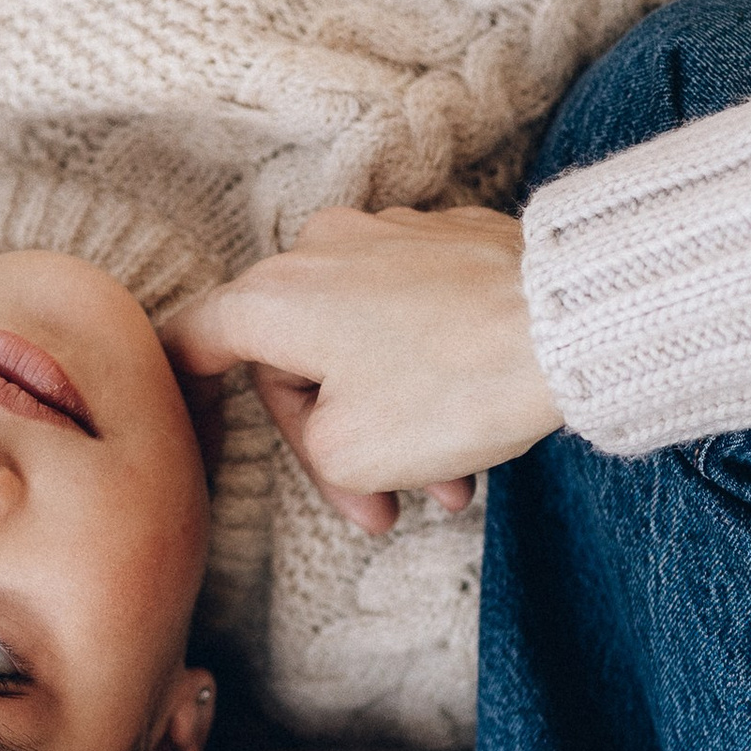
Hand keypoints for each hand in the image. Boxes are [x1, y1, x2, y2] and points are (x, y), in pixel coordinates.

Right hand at [163, 206, 558, 537]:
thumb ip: (311, 449)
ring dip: (395, 424)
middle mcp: (322, 251)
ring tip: (448, 490)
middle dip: (337, 445)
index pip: (195, 340)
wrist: (569, 323)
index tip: (186, 412)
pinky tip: (474, 434)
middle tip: (382, 512)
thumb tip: (338, 436)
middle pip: (294, 358)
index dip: (182, 387)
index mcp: (273, 297)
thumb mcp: (350, 453)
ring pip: (364, 344)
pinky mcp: (448, 242)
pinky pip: (415, 316)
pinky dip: (431, 375)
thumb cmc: (452, 384)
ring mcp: (389, 238)